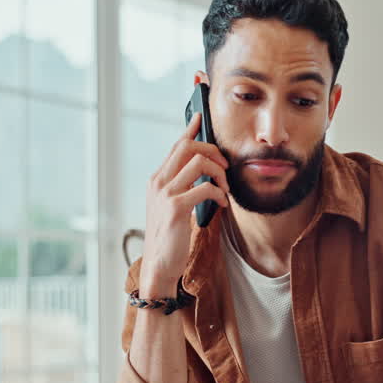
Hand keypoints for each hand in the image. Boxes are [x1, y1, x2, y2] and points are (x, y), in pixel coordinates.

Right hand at [139, 112, 230, 293]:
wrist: (159, 265)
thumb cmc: (169, 238)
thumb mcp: (172, 207)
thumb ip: (182, 187)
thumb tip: (203, 172)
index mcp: (157, 180)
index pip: (176, 146)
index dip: (190, 129)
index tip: (201, 117)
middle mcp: (158, 182)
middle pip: (188, 146)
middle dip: (213, 151)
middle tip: (225, 168)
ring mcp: (165, 194)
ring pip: (198, 161)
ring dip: (219, 172)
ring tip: (224, 188)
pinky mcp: (175, 208)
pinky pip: (205, 188)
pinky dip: (219, 193)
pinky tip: (222, 203)